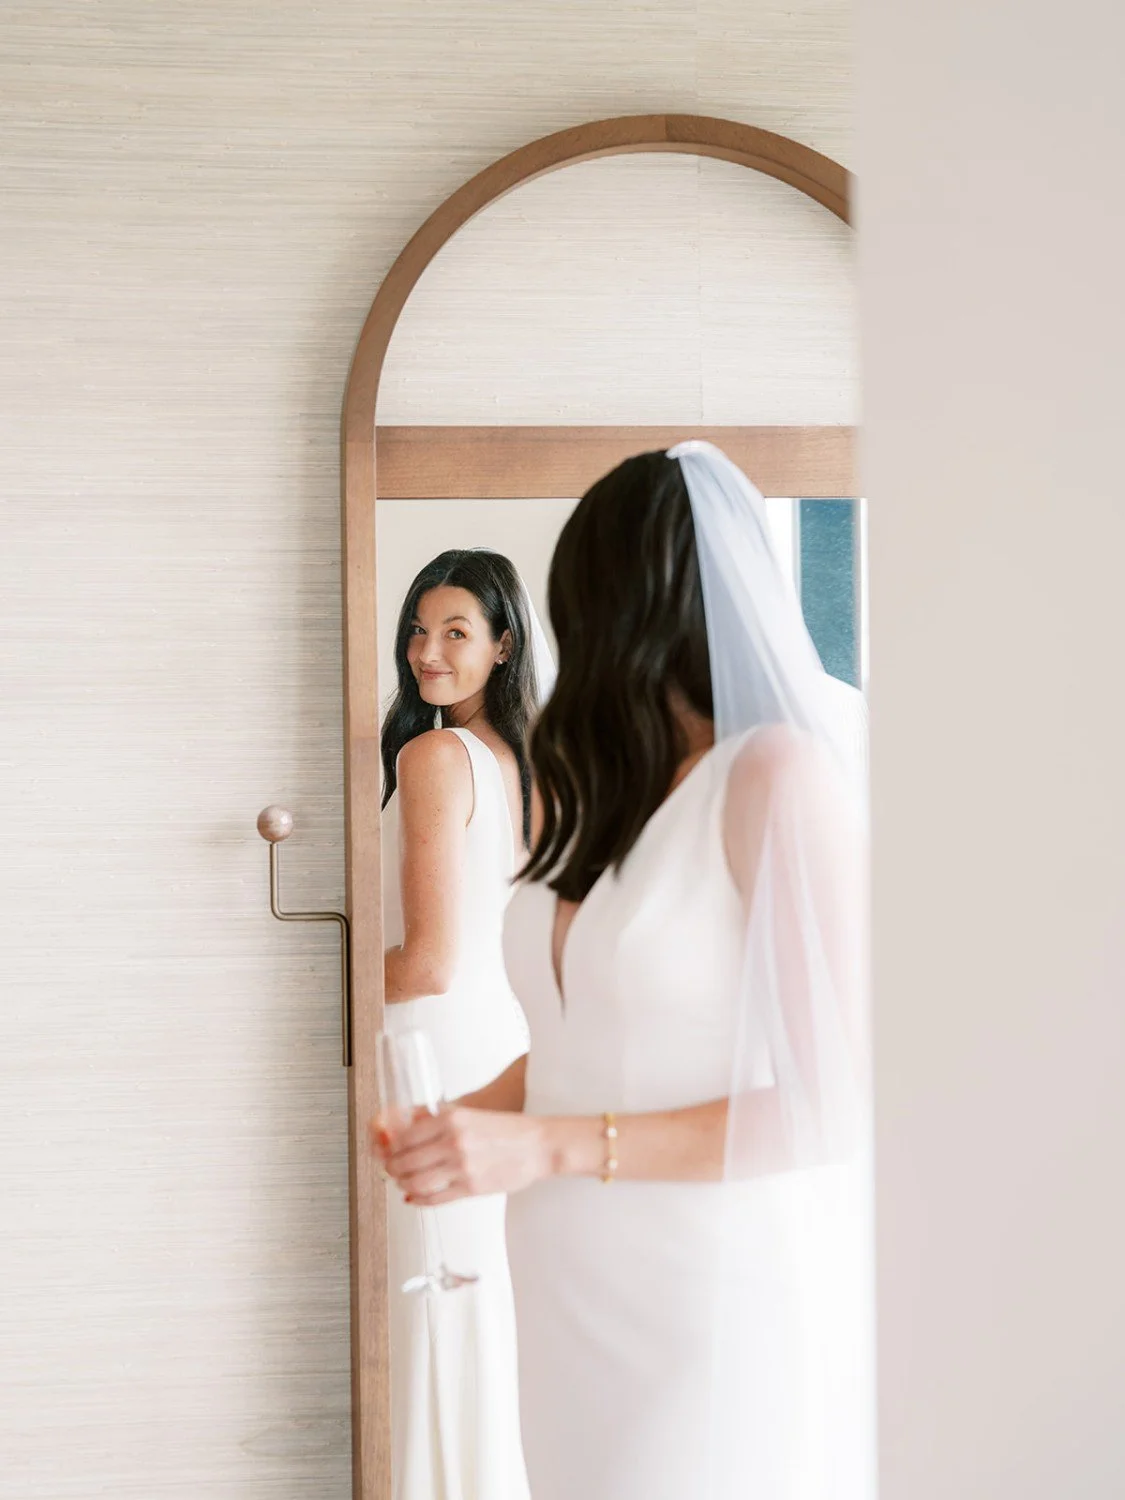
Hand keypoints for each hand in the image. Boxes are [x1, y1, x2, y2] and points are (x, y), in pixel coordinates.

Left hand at [372, 1106, 552, 1204]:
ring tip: (402, 1183)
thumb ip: (438, 1119)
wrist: (539, 1146)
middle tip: (391, 1168)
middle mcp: (454, 1142)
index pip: (405, 1137)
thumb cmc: (508, 1130)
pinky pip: (434, 1198)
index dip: (390, 1147)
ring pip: (415, 1182)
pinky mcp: (470, 1188)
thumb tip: (407, 1124)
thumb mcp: (470, 1114)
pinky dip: (418, 1200)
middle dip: (392, 1168)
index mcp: (452, 1119)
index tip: (387, 1150)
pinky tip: (414, 1198)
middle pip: (405, 1161)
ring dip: (402, 1185)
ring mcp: (462, 1167)